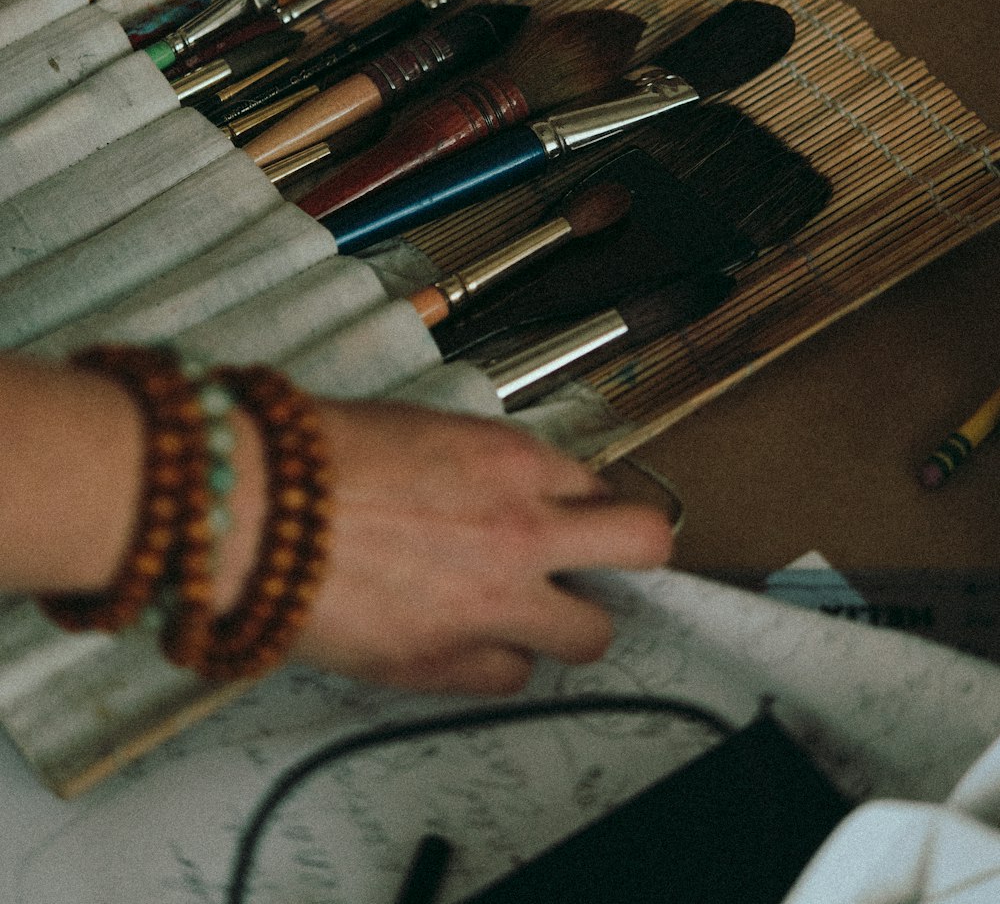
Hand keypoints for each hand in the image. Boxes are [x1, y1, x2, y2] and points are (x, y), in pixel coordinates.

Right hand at [293, 400, 672, 694]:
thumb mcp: (424, 429)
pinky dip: (496, 661)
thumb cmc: (318, 457)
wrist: (254, 507)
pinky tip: (464, 638)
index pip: (599, 483)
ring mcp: (492, 604)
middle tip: (601, 561)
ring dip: (567, 622)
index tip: (576, 513)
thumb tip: (510, 485)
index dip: (584, 502)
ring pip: (592, 634)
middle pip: (644, 544)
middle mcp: (522, 531)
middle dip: (631, 551)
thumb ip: (485, 464)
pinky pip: (512, 677)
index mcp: (513, 461)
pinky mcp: (446, 662)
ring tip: (526, 612)